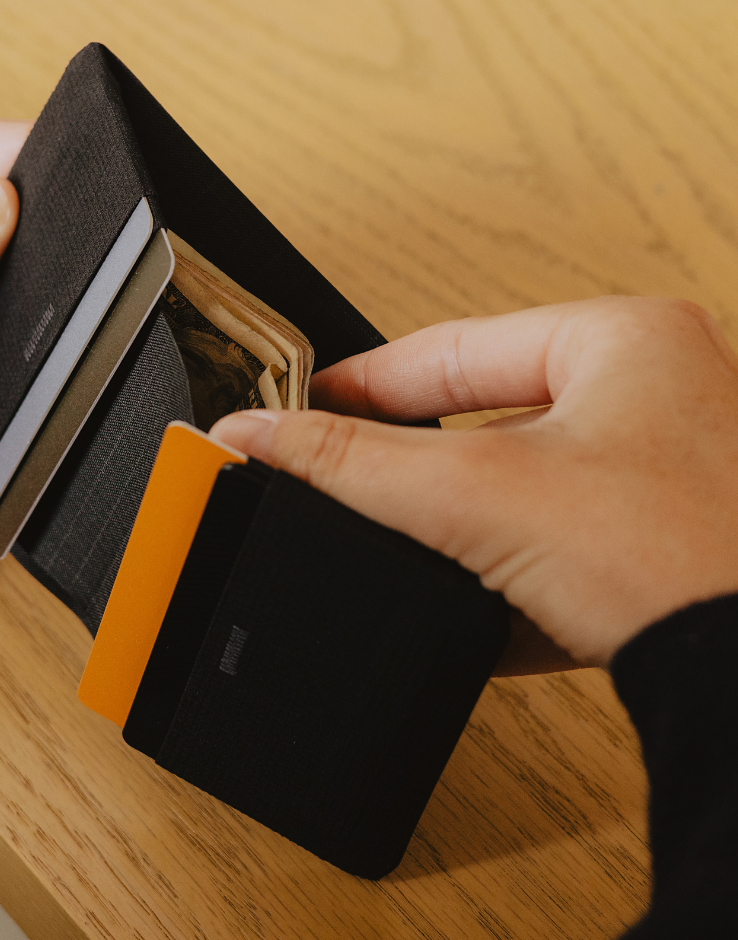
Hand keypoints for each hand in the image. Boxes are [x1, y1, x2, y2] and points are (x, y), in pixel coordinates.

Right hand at [211, 297, 737, 671]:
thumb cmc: (681, 564)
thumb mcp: (477, 496)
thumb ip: (352, 463)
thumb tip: (258, 436)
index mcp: (624, 339)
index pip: (450, 346)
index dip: (360, 380)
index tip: (301, 405)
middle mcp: (657, 394)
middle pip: (482, 417)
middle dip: (415, 459)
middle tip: (345, 466)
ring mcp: (667, 473)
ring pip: (519, 486)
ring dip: (461, 521)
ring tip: (412, 539)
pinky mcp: (664, 545)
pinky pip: (555, 541)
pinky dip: (507, 571)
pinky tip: (479, 600)